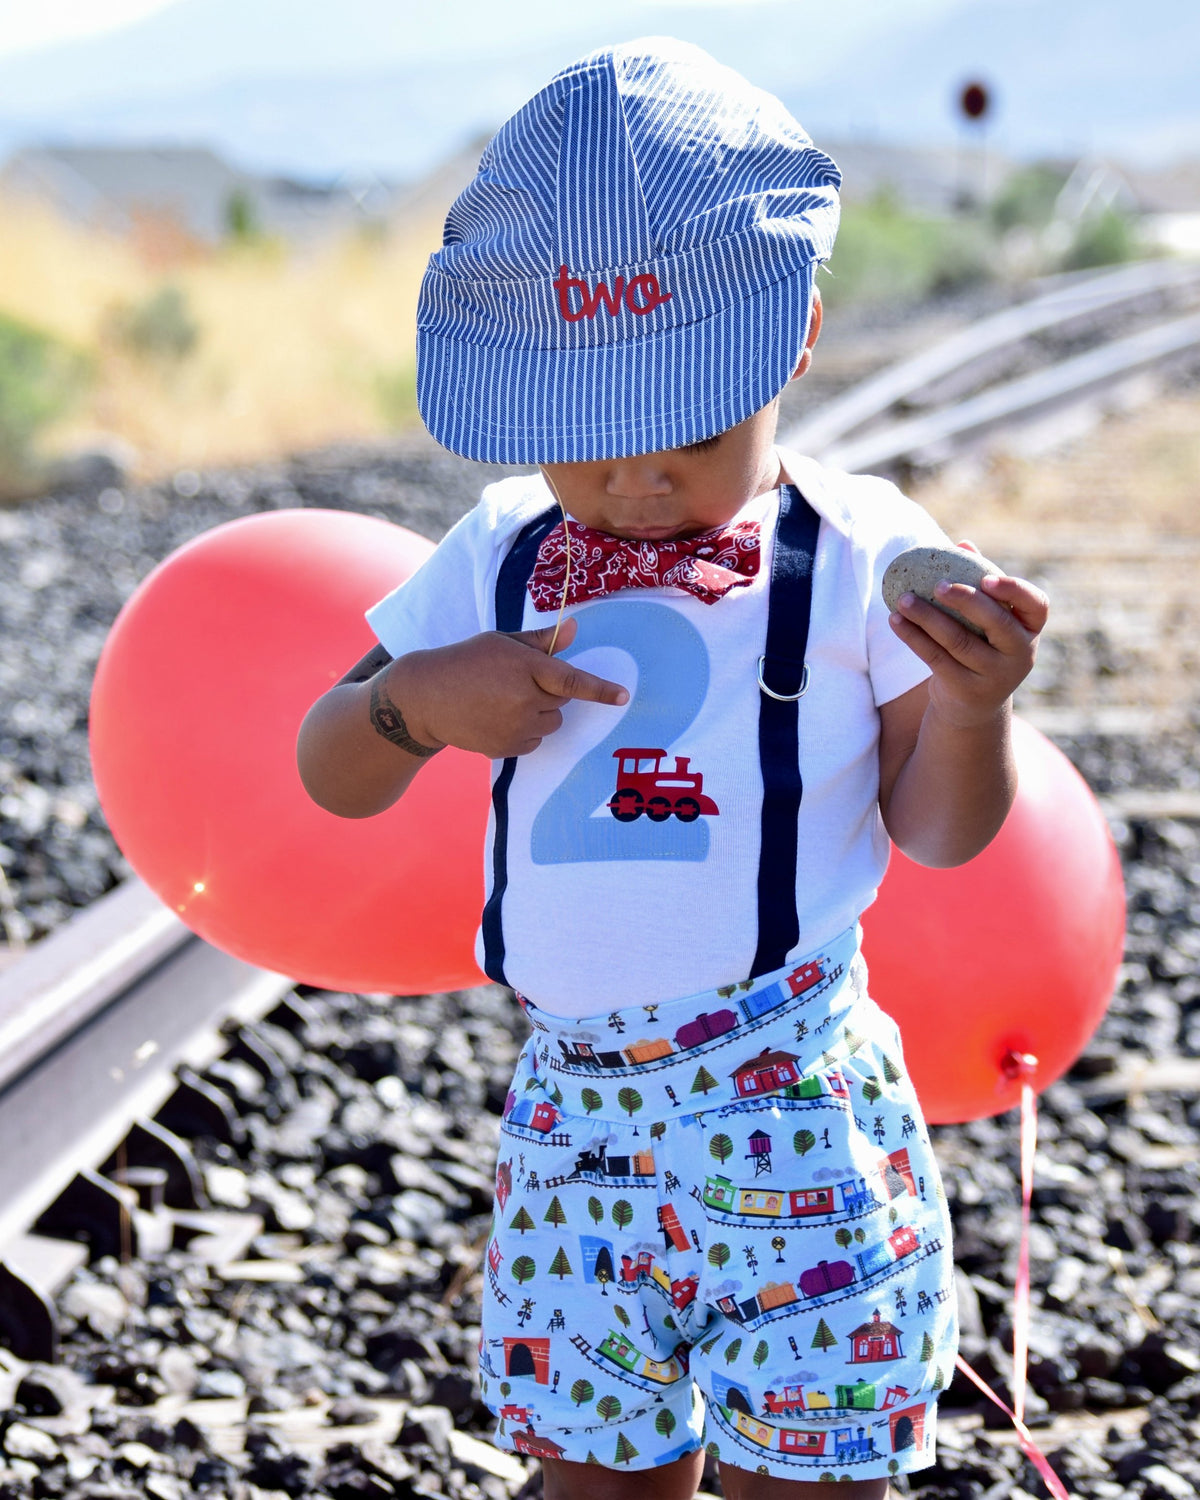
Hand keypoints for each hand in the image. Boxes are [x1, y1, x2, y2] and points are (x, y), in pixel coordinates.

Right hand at [388, 614, 628, 757]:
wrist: (426, 698)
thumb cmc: (467, 661)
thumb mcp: (502, 642)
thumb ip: (541, 641)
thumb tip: (574, 630)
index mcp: (525, 668)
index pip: (572, 681)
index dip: (600, 690)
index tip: (623, 696)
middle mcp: (523, 700)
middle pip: (562, 701)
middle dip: (549, 692)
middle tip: (517, 682)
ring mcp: (515, 728)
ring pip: (552, 723)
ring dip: (539, 713)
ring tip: (505, 701)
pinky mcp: (506, 748)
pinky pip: (535, 741)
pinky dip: (526, 732)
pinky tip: (498, 718)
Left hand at [887, 541, 1048, 729]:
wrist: (972, 707)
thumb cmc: (981, 646)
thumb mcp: (987, 621)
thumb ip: (979, 584)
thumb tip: (963, 543)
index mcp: (1030, 629)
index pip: (1037, 605)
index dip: (1014, 590)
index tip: (986, 578)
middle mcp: (1019, 654)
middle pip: (995, 622)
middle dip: (966, 600)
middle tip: (937, 585)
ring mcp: (995, 675)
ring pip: (958, 640)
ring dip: (927, 616)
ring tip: (903, 599)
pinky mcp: (966, 690)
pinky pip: (935, 658)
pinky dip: (913, 637)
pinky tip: (894, 620)